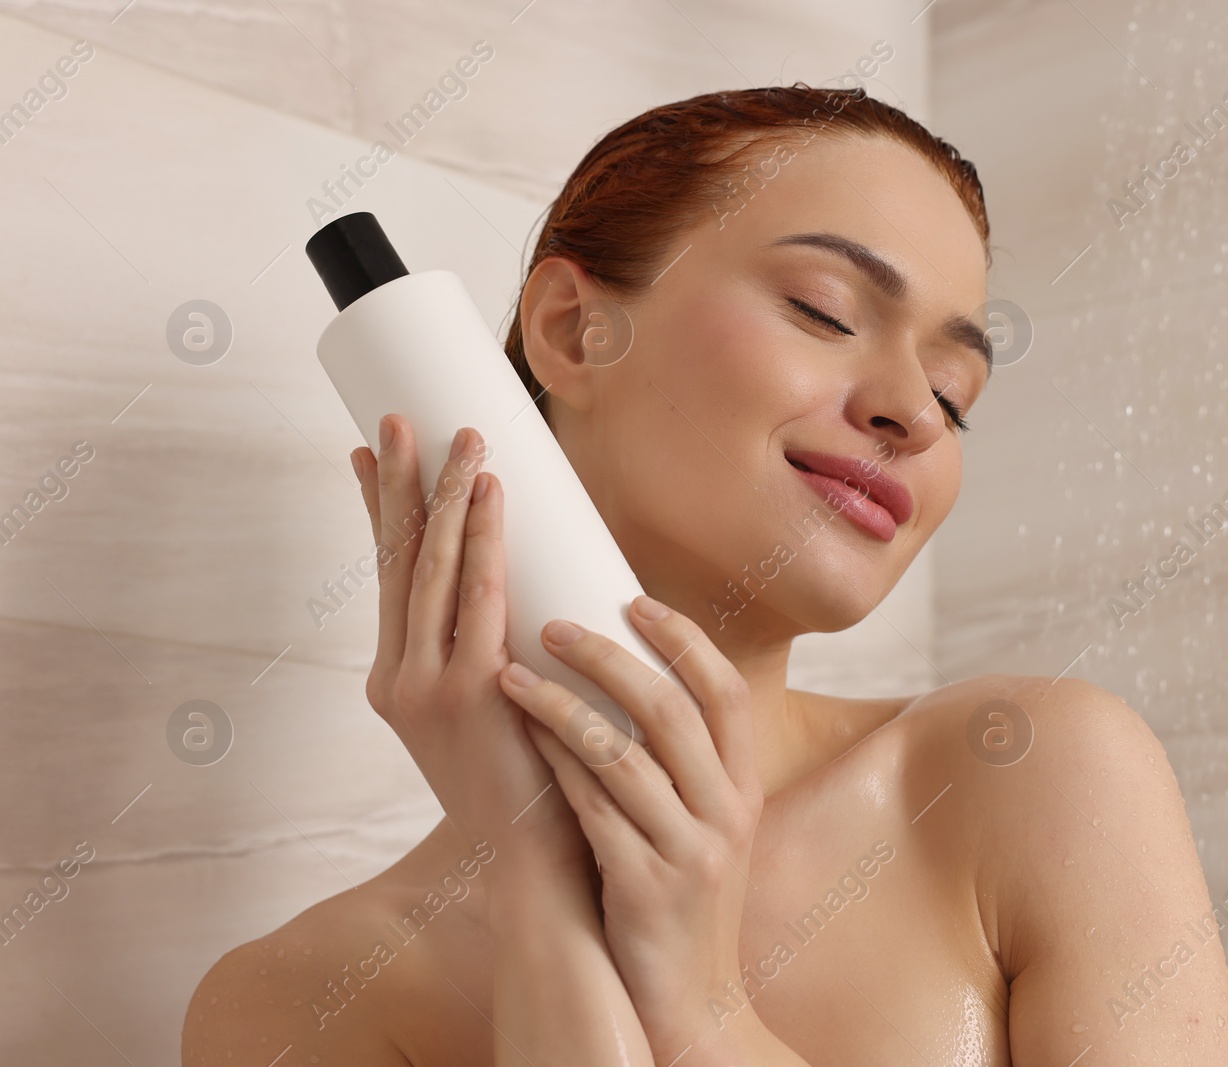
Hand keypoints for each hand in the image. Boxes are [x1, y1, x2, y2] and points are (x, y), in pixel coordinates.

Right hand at [353, 414, 594, 907]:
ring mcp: (425, 687)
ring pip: (433, 568)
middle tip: (402, 419)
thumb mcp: (496, 711)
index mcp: (398, 682)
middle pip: (398, 561)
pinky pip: (477, 597)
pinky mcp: (468, 695)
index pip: (388, 577)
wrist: (534, 864)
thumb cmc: (529, 783)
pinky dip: (482, 540)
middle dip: (401, 485)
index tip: (370, 453)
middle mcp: (397, 679)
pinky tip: (490, 495)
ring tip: (462, 437)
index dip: (381, 512)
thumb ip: (499, 653)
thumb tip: (533, 592)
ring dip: (447, 495)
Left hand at [497, 598, 764, 1057]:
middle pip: (673, 712)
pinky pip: (594, 813)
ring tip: (512, 674)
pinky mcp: (647, 890)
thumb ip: (679, 765)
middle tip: (554, 623)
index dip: (684, 640)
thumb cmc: (680, 898)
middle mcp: (728, 813)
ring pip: (625, 759)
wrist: (690, 1003)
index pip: (726, 693)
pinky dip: (554, 768)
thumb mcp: (703, 826)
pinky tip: (520, 739)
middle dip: (610, 658)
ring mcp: (691, 853)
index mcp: (744, 788)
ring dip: (564, 708)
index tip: (635, 598)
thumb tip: (624, 680)